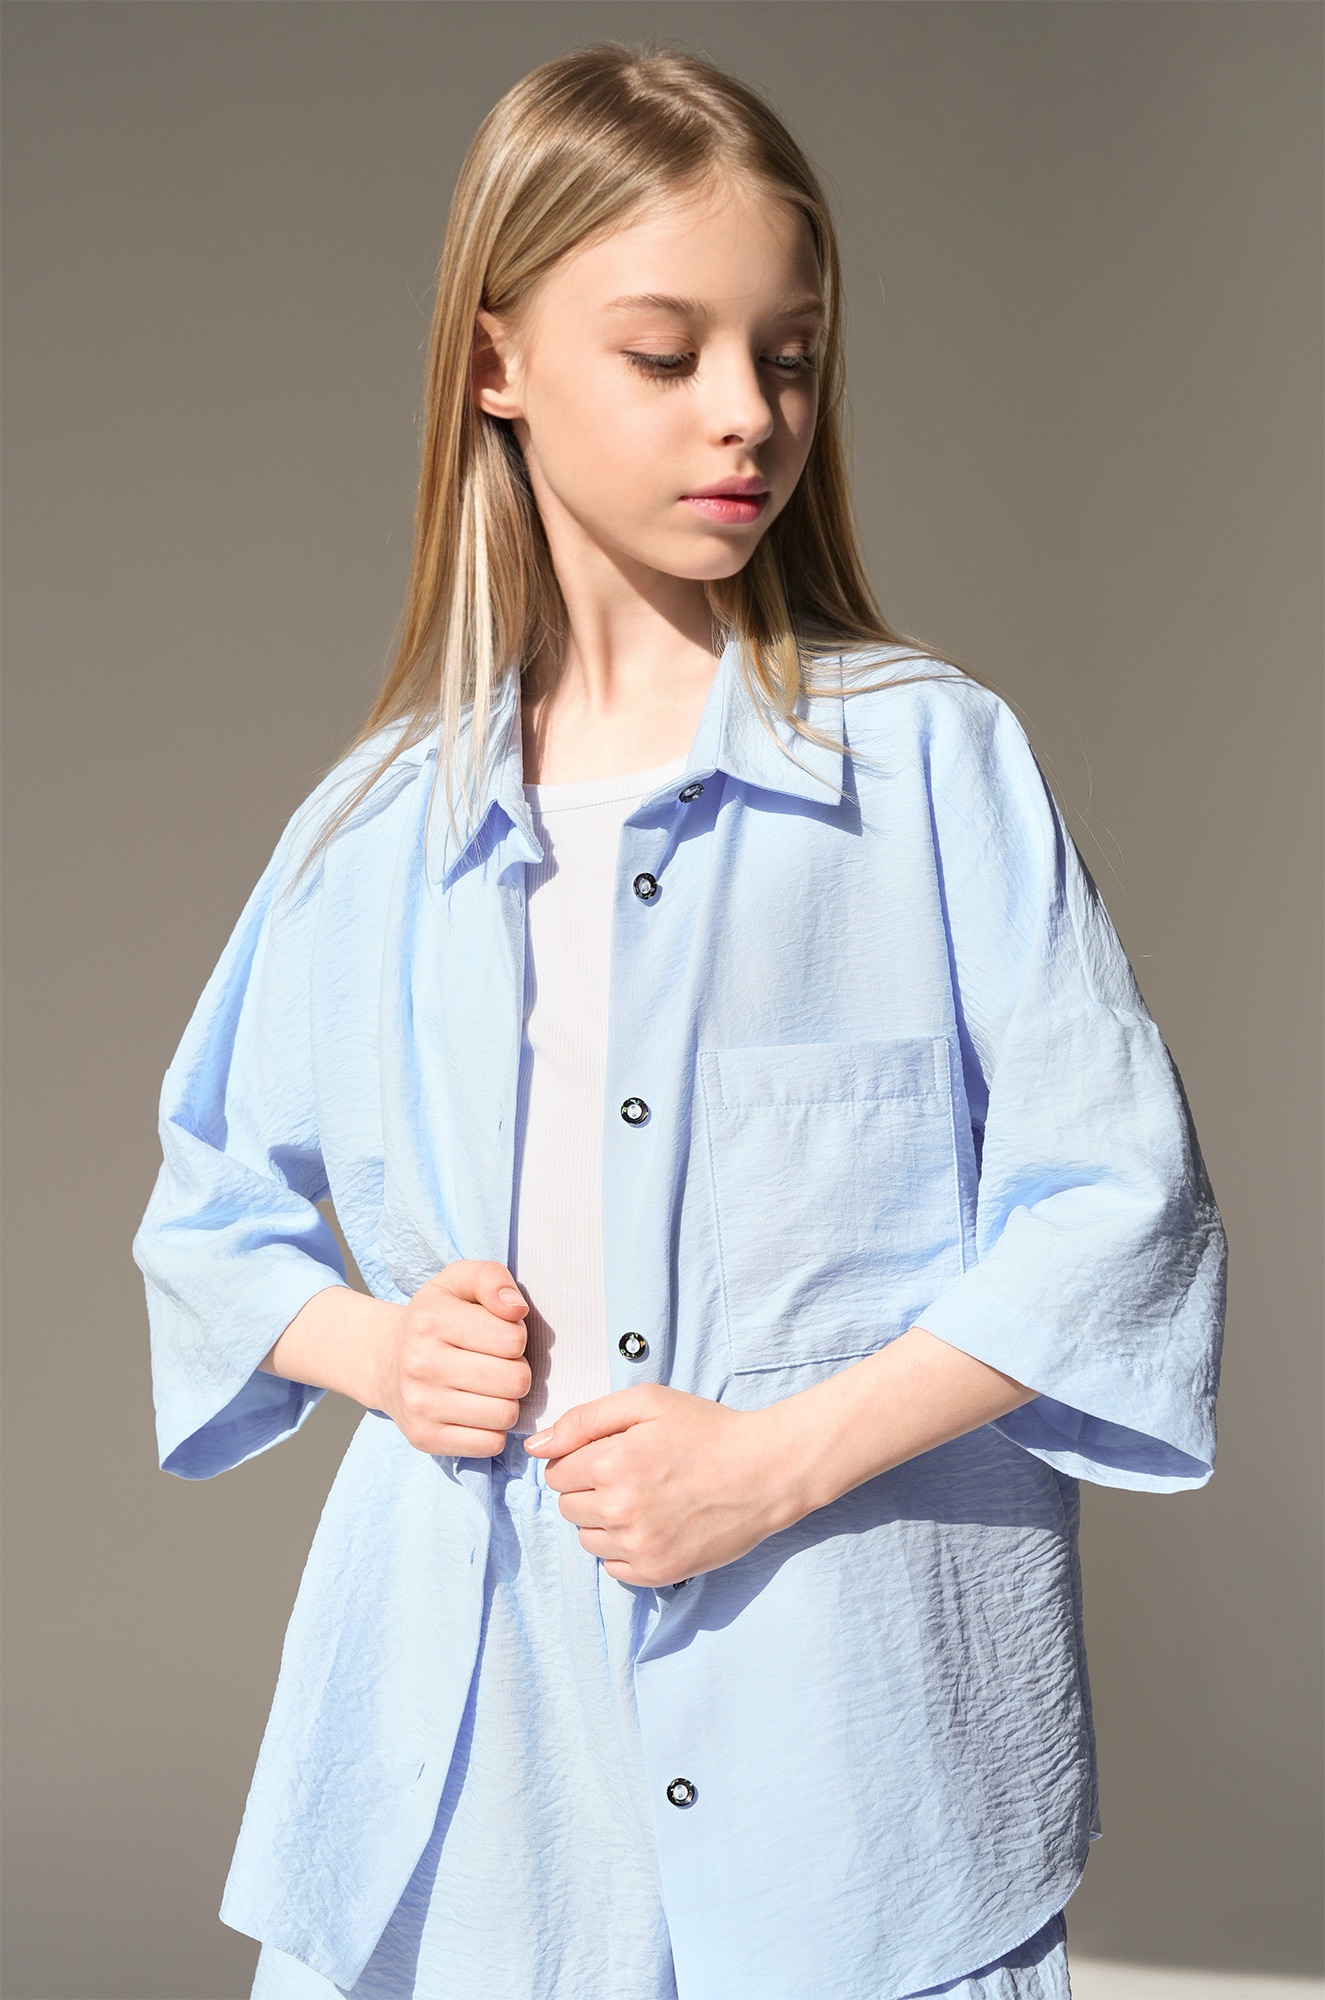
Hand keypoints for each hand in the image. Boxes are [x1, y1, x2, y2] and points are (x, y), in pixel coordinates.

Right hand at [372, 1259, 530, 1456]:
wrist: (385, 1360)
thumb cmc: (435, 1318)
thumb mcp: (459, 1281)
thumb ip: (492, 1278)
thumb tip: (516, 1308)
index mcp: (431, 1318)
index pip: (513, 1338)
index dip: (516, 1337)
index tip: (497, 1336)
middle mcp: (419, 1362)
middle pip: (515, 1379)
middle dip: (516, 1370)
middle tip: (497, 1364)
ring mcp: (419, 1405)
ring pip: (506, 1414)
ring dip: (507, 1401)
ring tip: (488, 1387)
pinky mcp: (424, 1438)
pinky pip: (490, 1444)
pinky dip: (493, 1429)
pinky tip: (477, 1411)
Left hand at [524, 1384, 793, 1585]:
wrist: (765, 1471)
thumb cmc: (707, 1429)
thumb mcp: (646, 1402)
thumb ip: (583, 1420)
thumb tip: (536, 1447)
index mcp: (612, 1463)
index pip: (556, 1472)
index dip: (580, 1458)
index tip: (611, 1452)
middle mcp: (620, 1510)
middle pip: (567, 1506)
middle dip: (589, 1488)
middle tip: (630, 1473)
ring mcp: (639, 1547)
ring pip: (586, 1539)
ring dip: (603, 1520)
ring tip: (643, 1498)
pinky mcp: (658, 1573)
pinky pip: (611, 1567)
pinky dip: (623, 1548)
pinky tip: (652, 1524)